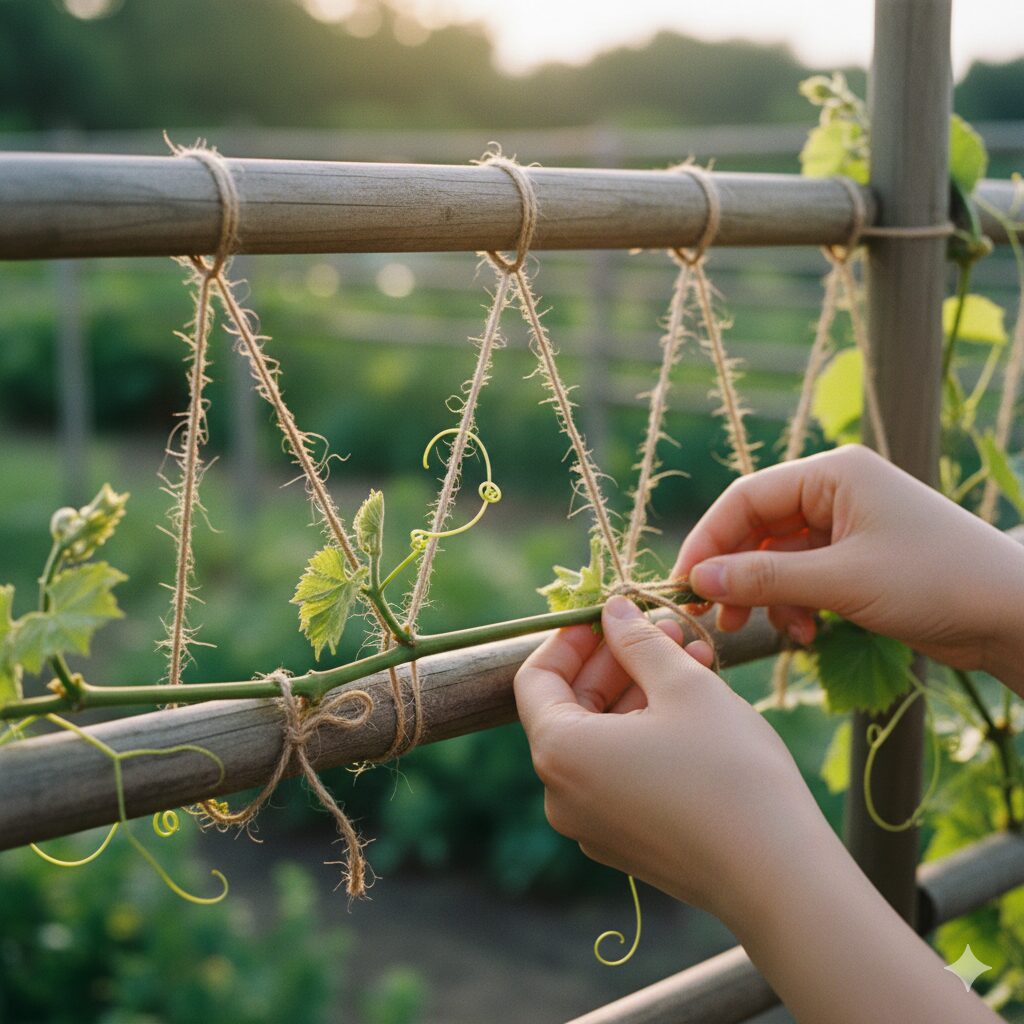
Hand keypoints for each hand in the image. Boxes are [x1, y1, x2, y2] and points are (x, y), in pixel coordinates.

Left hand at [513, 596, 830, 926]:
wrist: (779, 878)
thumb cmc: (728, 771)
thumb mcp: (682, 686)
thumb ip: (638, 640)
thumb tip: (612, 610)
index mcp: (560, 752)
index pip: (536, 679)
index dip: (570, 639)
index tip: (608, 614)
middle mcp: (562, 795)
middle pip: (571, 707)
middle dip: (618, 661)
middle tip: (666, 628)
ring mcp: (593, 825)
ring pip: (603, 737)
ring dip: (641, 692)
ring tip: (694, 657)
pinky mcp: (627, 843)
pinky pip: (621, 771)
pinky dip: (648, 733)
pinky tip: (696, 705)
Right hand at [673, 444, 1023, 688]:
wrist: (1014, 615)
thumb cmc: (936, 581)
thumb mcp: (842, 580)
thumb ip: (766, 577)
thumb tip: (699, 577)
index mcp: (833, 473)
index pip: (747, 498)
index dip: (709, 539)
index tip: (686, 583)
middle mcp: (835, 492)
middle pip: (757, 528)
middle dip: (736, 573)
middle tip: (716, 616)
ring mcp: (846, 526)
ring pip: (776, 557)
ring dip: (765, 595)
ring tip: (767, 630)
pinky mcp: (856, 559)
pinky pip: (802, 576)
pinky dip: (793, 604)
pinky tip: (806, 631)